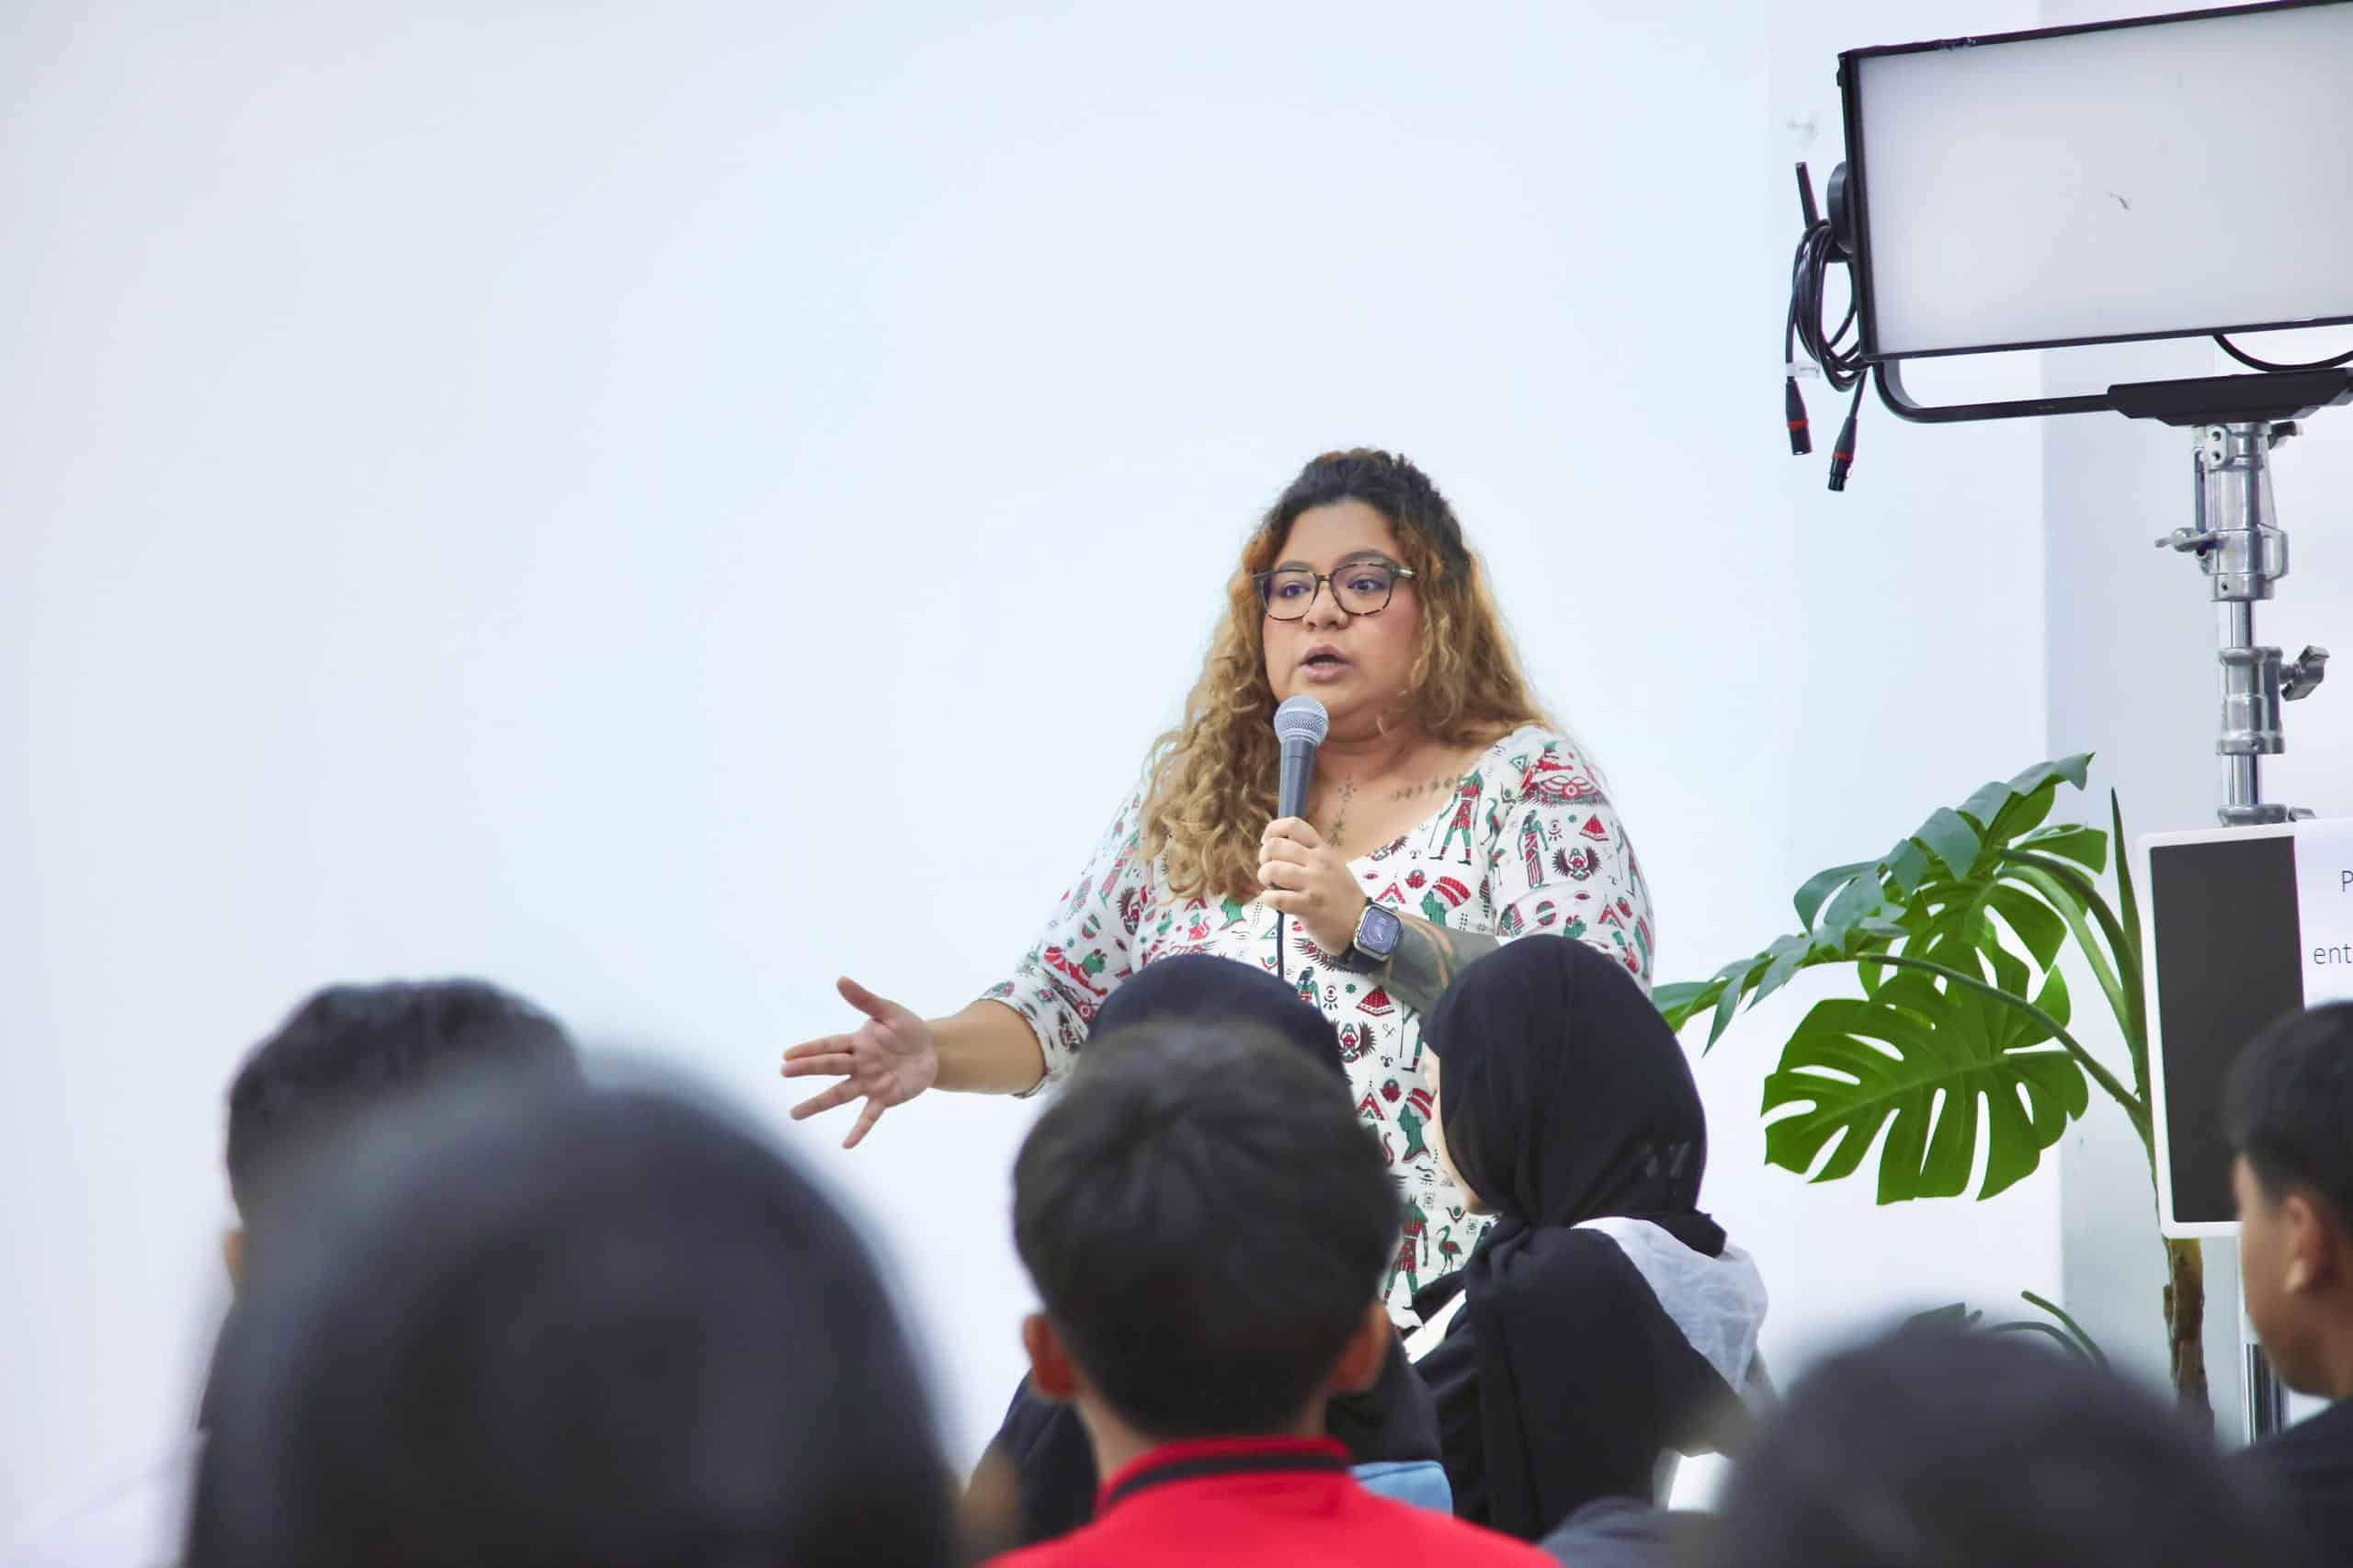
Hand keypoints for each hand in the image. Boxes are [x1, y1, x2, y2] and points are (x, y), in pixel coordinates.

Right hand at [780, 976, 939, 1147]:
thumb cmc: (908, 1029)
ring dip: (818, 1104)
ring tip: (794, 1114)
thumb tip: (841, 980)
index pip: (828, 1045)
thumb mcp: (889, 1011)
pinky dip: (858, 1130)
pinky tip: (846, 1144)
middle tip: (785, 1071)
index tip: (787, 1055)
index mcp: (857, 1042)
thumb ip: (865, 999)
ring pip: (839, 1095)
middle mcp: (858, 1064)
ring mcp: (869, 1083)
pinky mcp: (884, 1098)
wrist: (933, 1051)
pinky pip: (869, 1116)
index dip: (809, 1049)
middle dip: (808, 1068)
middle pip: (829, 1067)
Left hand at [1260, 817, 1363, 955]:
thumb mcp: (1331, 866)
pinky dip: (1268, 899)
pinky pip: (1275, 897)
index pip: (1293, 825)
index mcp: (1322, 850)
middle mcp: (1318, 862)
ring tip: (1271, 886)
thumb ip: (1308, 855)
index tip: (1268, 843)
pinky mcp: (1307, 906)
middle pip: (1275, 846)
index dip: (1273, 830)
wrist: (1361, 924)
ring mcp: (1313, 883)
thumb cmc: (1341, 895)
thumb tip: (1275, 849)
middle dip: (1264, 858)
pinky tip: (1275, 902)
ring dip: (1264, 878)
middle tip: (1269, 870)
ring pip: (1272, 869)